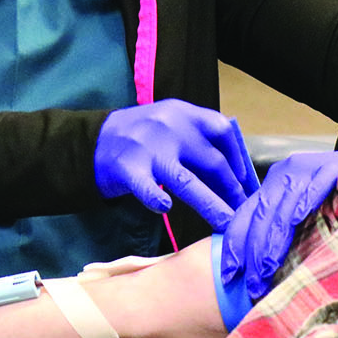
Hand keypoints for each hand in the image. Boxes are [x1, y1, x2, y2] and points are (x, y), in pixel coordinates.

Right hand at [95, 99, 260, 229]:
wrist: (92, 140)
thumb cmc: (140, 136)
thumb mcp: (170, 123)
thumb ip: (197, 139)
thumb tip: (234, 173)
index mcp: (183, 113)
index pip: (222, 131)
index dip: (238, 157)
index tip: (245, 181)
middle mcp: (169, 128)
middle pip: (212, 161)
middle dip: (232, 190)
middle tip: (242, 212)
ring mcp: (149, 149)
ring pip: (188, 181)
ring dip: (211, 205)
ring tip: (226, 224)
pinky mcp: (128, 169)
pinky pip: (148, 189)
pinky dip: (158, 200)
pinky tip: (165, 209)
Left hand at [220, 132, 337, 299]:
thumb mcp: (310, 212)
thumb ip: (290, 232)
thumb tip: (268, 273)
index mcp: (276, 185)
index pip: (247, 214)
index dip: (235, 244)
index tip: (228, 275)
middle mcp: (286, 174)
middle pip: (259, 214)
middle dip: (251, 252)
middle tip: (251, 285)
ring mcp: (308, 168)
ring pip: (281, 207)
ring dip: (272, 241)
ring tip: (265, 271)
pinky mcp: (332, 166)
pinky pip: (313, 188)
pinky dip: (303, 205)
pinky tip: (296, 224)